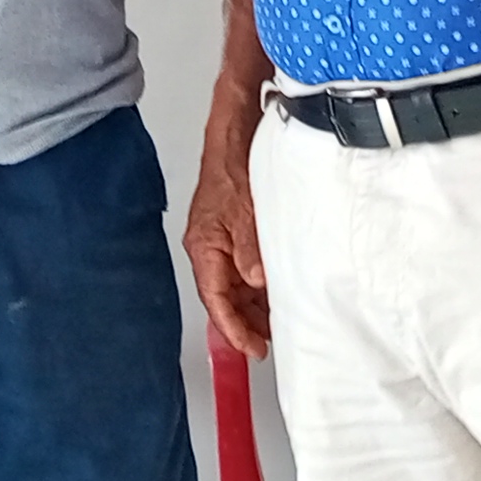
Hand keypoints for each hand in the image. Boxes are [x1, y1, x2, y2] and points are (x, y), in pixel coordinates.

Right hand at [185, 88, 273, 356]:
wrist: (236, 132)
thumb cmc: (232, 165)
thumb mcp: (245, 213)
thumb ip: (250, 250)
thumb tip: (257, 281)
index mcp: (204, 247)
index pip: (215, 300)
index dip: (234, 329)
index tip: (253, 349)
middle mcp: (209, 248)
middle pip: (224, 298)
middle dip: (246, 323)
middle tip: (269, 342)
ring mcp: (221, 241)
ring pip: (236, 286)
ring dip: (254, 306)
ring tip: (277, 323)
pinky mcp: (235, 232)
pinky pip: (244, 268)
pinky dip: (259, 285)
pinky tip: (277, 291)